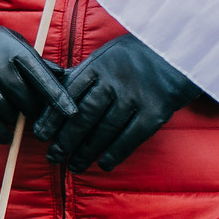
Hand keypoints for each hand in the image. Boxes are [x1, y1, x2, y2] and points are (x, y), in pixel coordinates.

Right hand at [0, 14, 73, 144]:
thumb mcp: (16, 46)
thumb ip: (39, 64)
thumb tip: (64, 76)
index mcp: (16, 53)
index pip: (42, 78)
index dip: (58, 98)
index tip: (71, 113)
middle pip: (26, 101)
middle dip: (32, 110)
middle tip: (28, 109)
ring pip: (6, 113)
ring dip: (13, 120)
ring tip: (11, 112)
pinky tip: (5, 135)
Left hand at [41, 34, 198, 171]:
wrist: (177, 53)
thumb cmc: (132, 58)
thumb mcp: (103, 57)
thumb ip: (80, 75)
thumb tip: (49, 92)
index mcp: (98, 65)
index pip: (68, 94)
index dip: (53, 117)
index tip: (40, 135)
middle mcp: (115, 80)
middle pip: (84, 115)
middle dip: (66, 139)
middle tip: (54, 157)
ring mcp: (136, 96)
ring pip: (105, 129)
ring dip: (87, 151)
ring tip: (75, 166)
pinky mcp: (156, 111)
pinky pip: (131, 137)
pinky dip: (115, 153)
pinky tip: (104, 164)